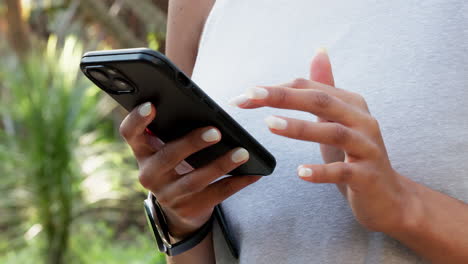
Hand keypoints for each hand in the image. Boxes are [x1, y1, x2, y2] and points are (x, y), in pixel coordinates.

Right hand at [120, 102, 260, 238]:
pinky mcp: (187, 209)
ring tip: (242, 152)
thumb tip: (205, 106)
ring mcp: (167, 195)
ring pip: (194, 180)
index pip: (130, 133)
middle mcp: (149, 174)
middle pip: (167, 157)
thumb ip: (175, 127)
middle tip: (216, 132)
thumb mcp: (169, 144)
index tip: (152, 105)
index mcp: (143, 151)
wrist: (181, 205)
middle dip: (192, 143)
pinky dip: (236, 183)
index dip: (137, 120)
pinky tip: (252, 174)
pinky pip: (215, 195)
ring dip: (220, 165)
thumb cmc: (178, 161)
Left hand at [230, 50, 413, 232]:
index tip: (243, 96)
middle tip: (251, 96)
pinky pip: (343, 171)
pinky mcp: (368, 175)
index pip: (309, 88)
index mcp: (350, 103)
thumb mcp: (337, 119)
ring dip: (300, 128)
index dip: (276, 89)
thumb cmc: (355, 154)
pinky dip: (321, 171)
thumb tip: (318, 52)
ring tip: (270, 124)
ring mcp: (367, 147)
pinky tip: (300, 172)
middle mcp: (361, 120)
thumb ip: (326, 88)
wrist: (388, 195)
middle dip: (283, 97)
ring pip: (333, 133)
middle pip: (321, 102)